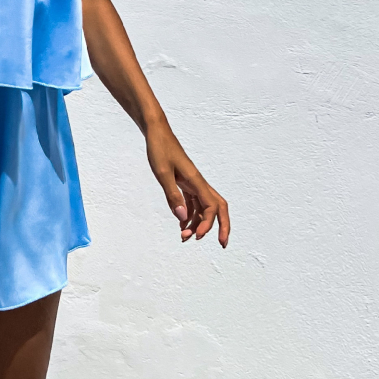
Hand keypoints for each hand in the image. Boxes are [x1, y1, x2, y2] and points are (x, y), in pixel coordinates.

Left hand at [146, 123, 229, 246]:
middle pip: (219, 207)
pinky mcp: (186, 183)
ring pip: (204, 207)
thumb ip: (172, 196)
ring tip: (184, 238)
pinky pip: (194, 203)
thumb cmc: (159, 149)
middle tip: (222, 245)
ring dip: (198, 224)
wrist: (157, 133)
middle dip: (222, 226)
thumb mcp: (162, 173)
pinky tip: (181, 224)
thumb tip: (182, 218)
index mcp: (196, 181)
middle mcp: (199, 183)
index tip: (195, 236)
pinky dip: (189, 215)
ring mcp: (193, 183)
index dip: (207, 224)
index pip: (211, 207)